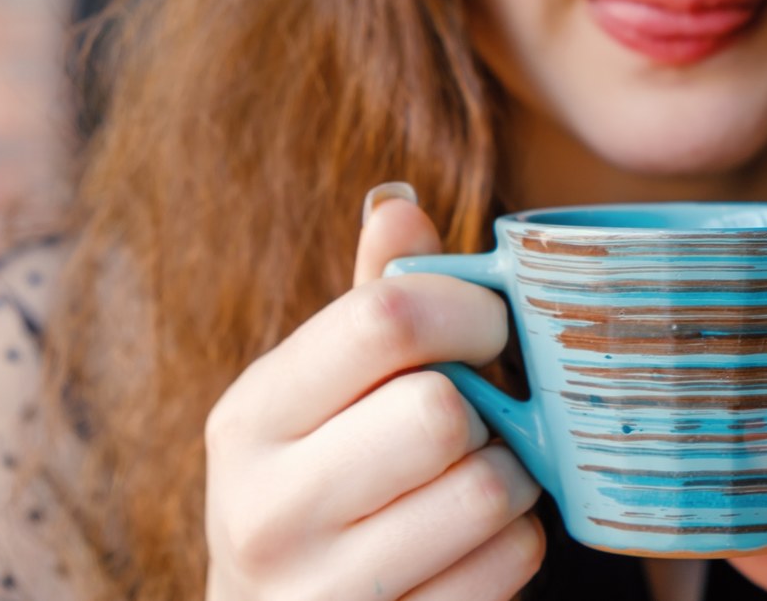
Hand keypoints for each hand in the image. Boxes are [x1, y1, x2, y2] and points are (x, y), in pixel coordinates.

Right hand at [204, 188, 544, 599]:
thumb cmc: (317, 485)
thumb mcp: (319, 395)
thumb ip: (368, 306)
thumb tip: (398, 203)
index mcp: (249, 416)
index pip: (384, 321)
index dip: (467, 310)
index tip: (487, 326)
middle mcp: (265, 506)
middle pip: (440, 411)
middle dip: (486, 406)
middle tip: (480, 415)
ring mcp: (320, 590)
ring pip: (485, 490)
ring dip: (510, 475)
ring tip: (478, 475)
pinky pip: (507, 562)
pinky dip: (516, 541)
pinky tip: (476, 538)